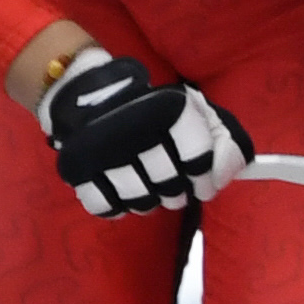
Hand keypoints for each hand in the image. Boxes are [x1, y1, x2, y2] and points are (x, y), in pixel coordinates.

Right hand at [32, 47, 249, 217]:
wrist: (92, 96)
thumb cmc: (155, 111)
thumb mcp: (196, 112)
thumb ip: (224, 141)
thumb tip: (226, 175)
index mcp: (169, 108)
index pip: (199, 159)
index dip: (207, 179)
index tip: (205, 186)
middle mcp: (135, 126)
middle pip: (170, 185)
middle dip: (177, 193)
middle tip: (175, 189)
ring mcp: (102, 149)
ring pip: (140, 200)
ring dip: (149, 201)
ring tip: (149, 188)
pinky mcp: (77, 166)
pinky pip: (105, 205)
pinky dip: (117, 206)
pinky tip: (121, 192)